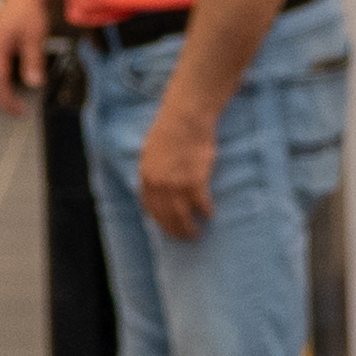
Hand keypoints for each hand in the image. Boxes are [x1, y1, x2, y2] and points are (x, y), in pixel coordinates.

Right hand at [0, 0, 52, 112]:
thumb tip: (34, 84)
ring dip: (1, 88)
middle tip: (19, 110)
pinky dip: (1, 77)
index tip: (18, 112)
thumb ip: (33, 61)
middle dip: (4, 97)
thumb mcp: (36, 38)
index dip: (6, 99)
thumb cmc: (31, 14)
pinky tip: (10, 83)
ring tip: (16, 101)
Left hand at [139, 100, 221, 238]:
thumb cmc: (169, 130)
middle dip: (175, 230)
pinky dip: (206, 212)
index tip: (167, 228)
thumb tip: (156, 188)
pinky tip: (209, 215)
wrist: (185, 118)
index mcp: (146, 177)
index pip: (151, 208)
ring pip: (183, 216)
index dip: (159, 221)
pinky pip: (202, 204)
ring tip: (196, 234)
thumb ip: (152, 171)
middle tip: (184, 237)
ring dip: (190, 229)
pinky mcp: (196, 181)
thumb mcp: (150, 151)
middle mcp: (159, 185)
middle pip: (166, 216)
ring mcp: (177, 185)